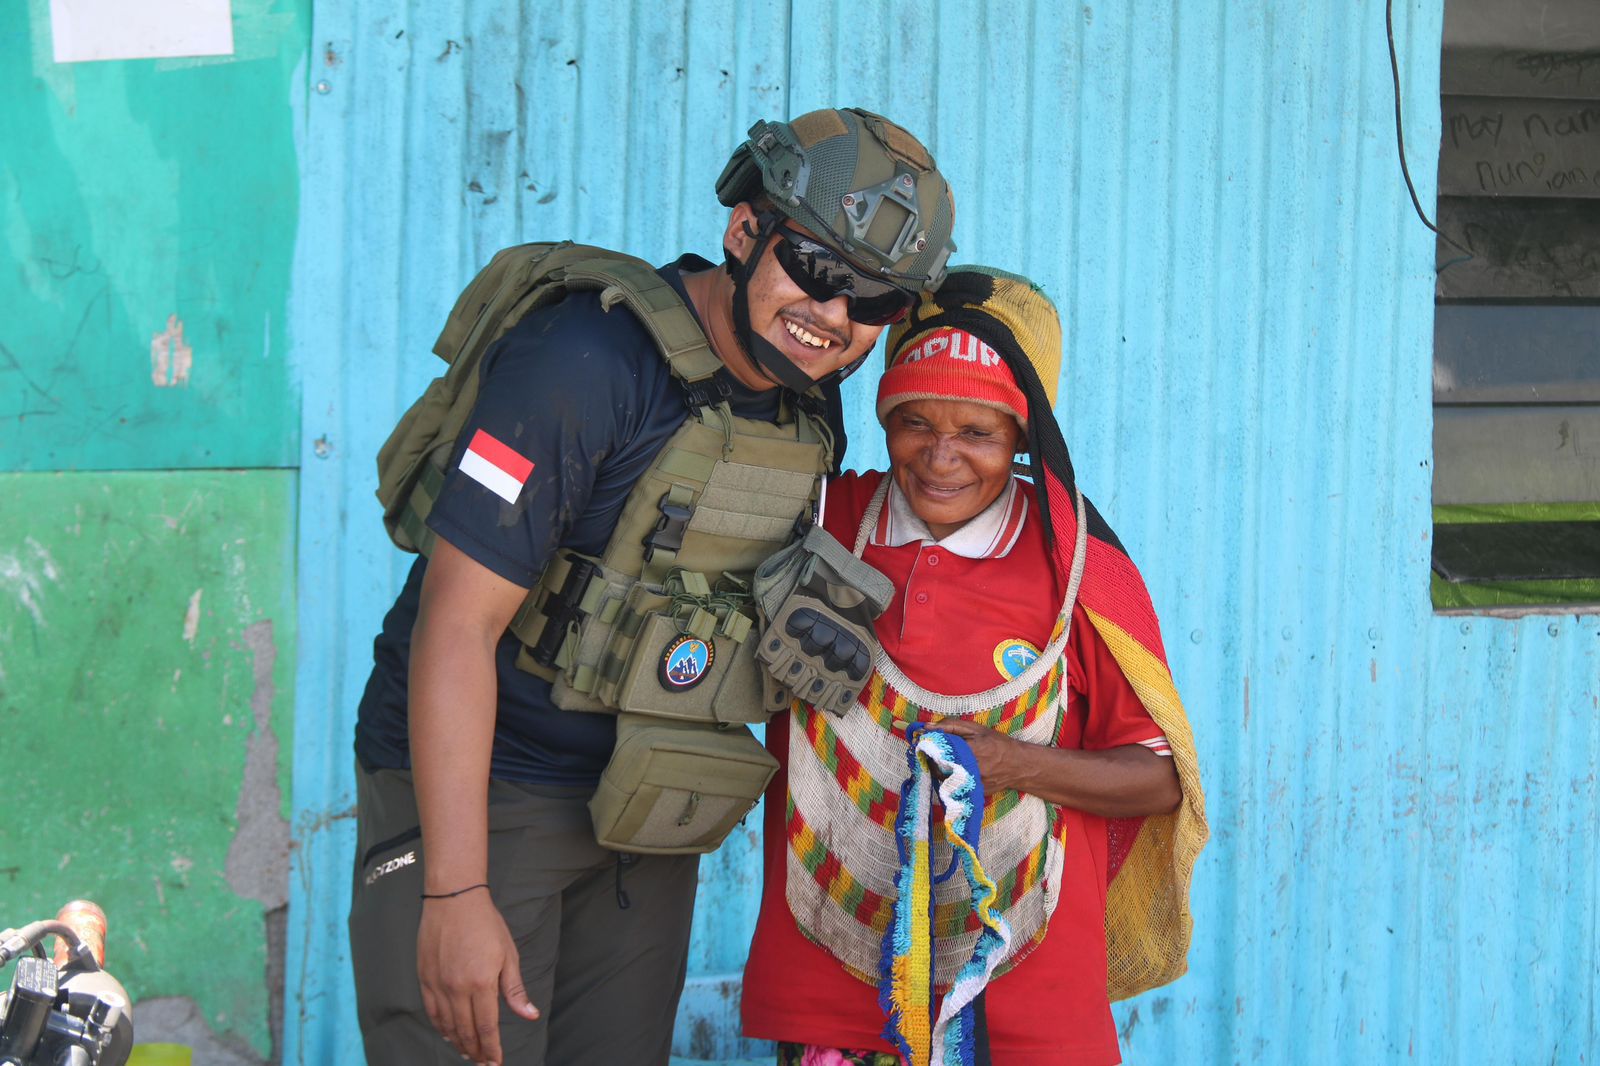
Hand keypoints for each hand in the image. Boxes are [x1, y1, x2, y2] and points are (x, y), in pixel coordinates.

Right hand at [416, 889, 538, 1064]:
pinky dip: (441, 1027)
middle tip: (484, 1063)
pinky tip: (448, 1033)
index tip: (496, 1062)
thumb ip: (515, 989)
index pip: (487, 1027)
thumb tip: (529, 1015)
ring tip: (469, 1053)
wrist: (454, 899)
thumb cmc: (486, 924)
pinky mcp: (425, 978)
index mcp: (481, 983)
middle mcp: (457, 988)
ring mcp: (438, 984)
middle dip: (477, 1051)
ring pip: (447, 1025)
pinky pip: (432, 1012)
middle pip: (466, 1031)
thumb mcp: (508, 954)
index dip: (492, 1048)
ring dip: (458, 1042)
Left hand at [925, 717, 1024, 792]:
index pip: (937, 752)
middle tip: (931, 754)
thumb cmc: (997, 744)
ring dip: (938, 770)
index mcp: (969, 751)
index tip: (923, 745)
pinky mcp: (972, 792)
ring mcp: (971, 783)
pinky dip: (949, 779)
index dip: (927, 749)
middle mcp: (969, 769)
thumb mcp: (976, 730)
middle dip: (931, 761)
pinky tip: (955, 771)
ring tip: (945, 761)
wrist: (1018, 765)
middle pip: (936, 768)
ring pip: (943, 779)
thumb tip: (927, 727)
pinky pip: (953, 787)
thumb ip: (950, 726)